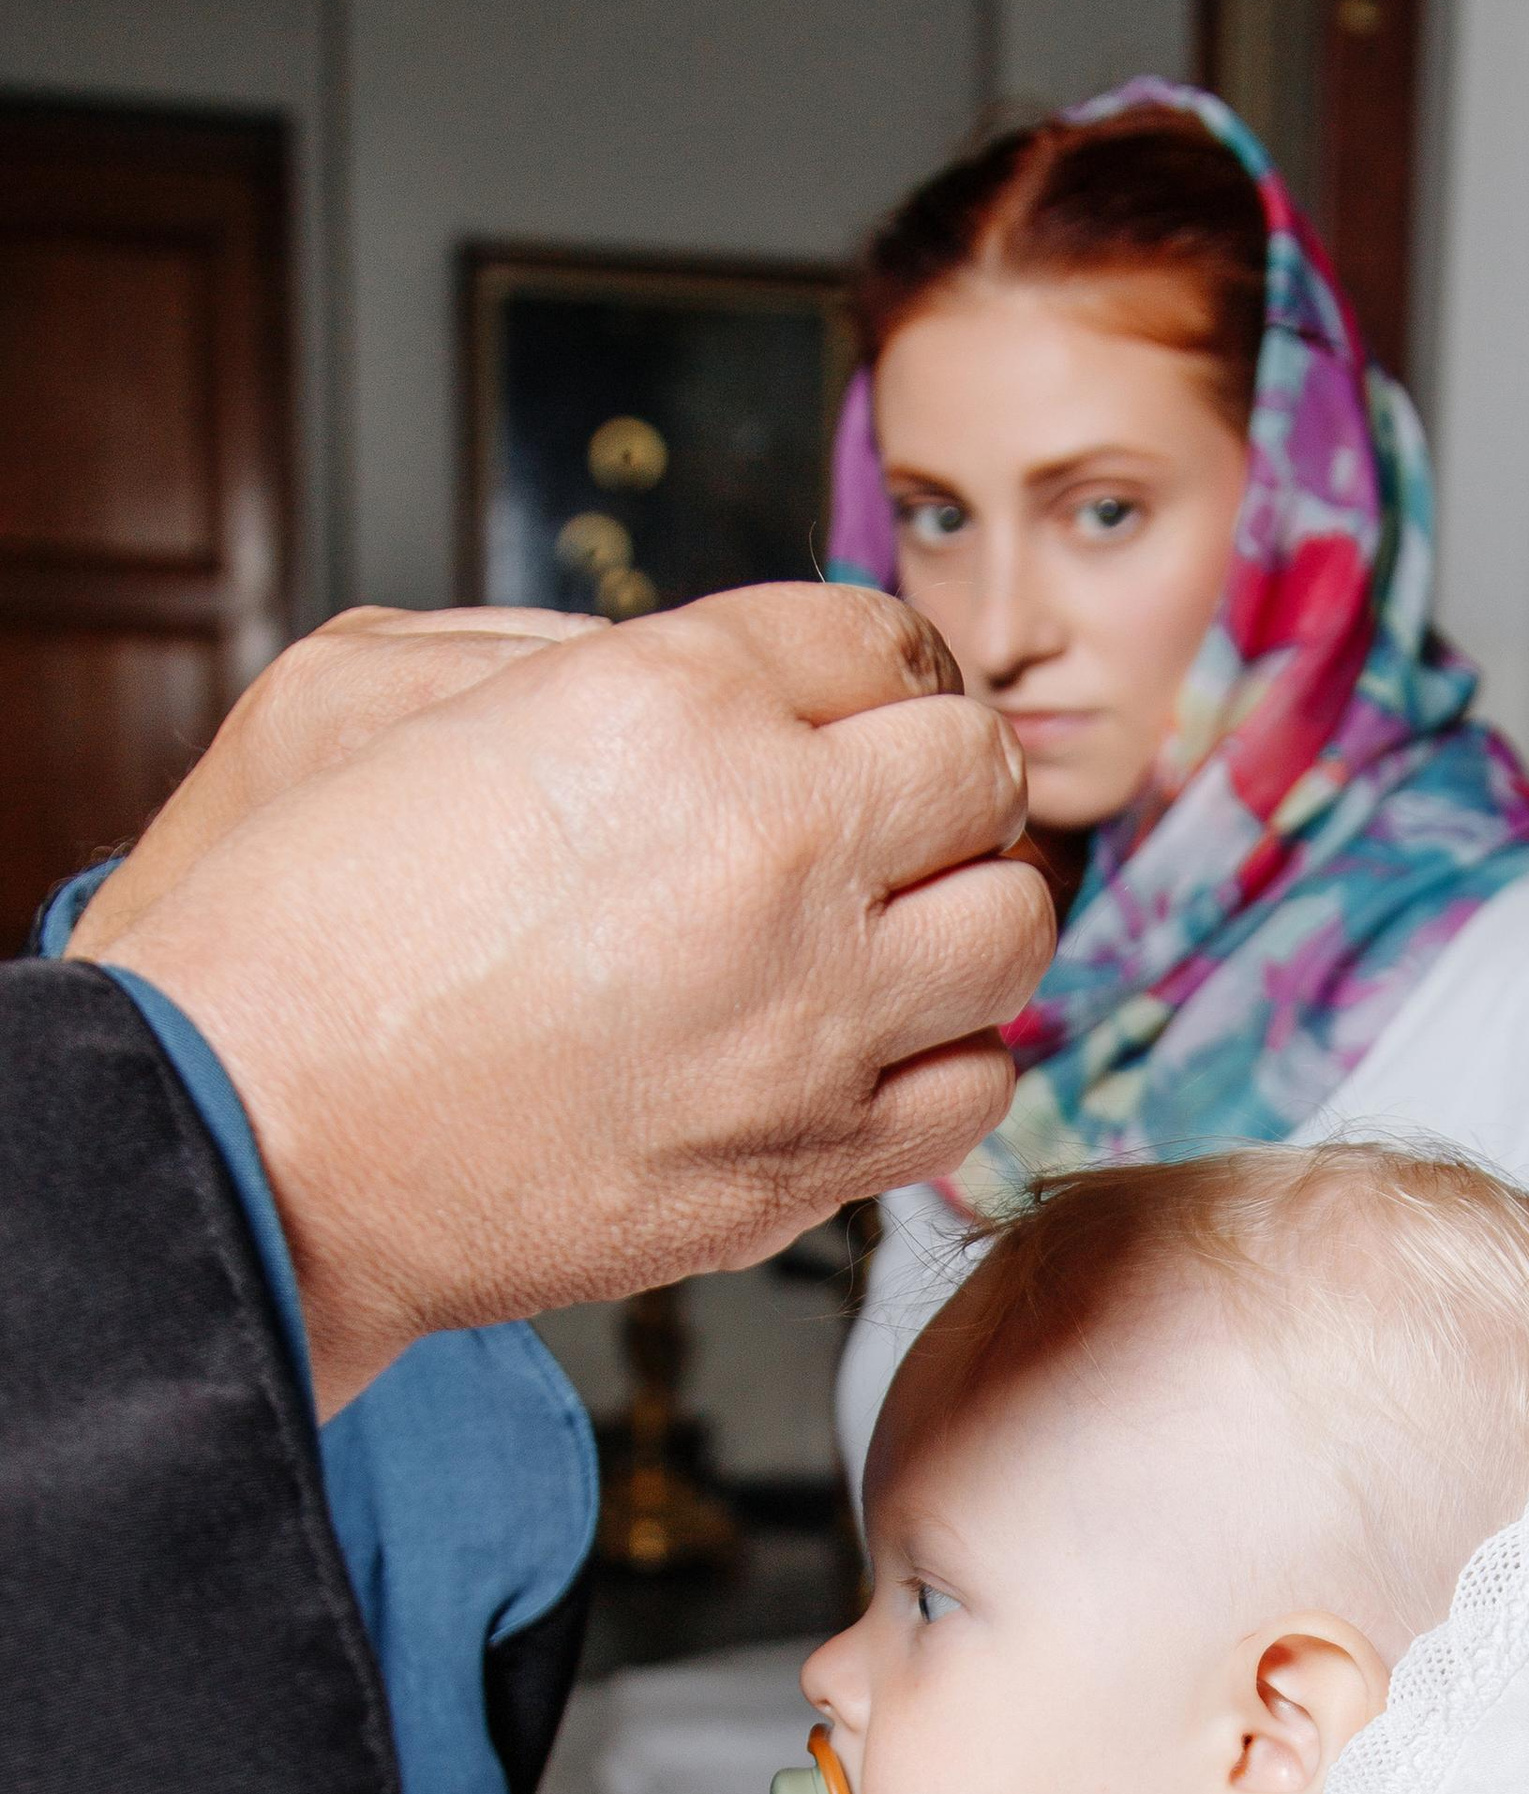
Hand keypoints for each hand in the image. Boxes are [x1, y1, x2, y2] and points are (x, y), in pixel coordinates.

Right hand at [98, 584, 1053, 1413]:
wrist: (253, 1142)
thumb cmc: (288, 928)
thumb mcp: (378, 685)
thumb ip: (567, 655)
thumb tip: (695, 685)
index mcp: (674, 702)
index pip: (877, 636)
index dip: (870, 671)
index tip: (860, 710)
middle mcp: (776, 849)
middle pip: (976, 769)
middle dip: (939, 781)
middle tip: (889, 817)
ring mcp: (812, 1018)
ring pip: (1010, 930)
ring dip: (964, 917)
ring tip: (893, 935)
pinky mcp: (812, 1157)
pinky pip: (975, 1088)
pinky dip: (945, 1061)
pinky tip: (873, 1053)